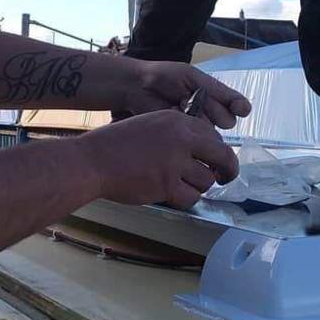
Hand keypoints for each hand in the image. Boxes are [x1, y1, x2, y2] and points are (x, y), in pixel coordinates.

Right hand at [77, 109, 238, 208]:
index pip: (213, 135)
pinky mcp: (167, 184)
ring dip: (196, 187)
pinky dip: (185, 200)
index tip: (216, 160)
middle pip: (222, 156)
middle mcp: (180, 138)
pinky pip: (191, 197)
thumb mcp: (148, 125)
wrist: (92, 161)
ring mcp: (175, 162)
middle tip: (225, 178)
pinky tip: (171, 195)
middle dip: (227, 170)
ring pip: (206, 180)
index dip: (217, 150)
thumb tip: (199, 151)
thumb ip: (174, 134)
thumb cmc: (114, 146)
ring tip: (179, 186)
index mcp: (176, 120)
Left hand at [122, 60, 251, 128]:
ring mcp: (195, 125)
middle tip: (192, 98)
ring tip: (179, 103)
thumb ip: (218, 92)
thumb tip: (245, 110)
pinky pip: (195, 137)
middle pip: (226, 121)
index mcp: (214, 96)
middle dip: (214, 110)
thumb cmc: (165, 76)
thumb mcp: (193, 77)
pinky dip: (186, 125)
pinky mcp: (182, 136)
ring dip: (199, 118)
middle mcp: (208, 112)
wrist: (138, 85)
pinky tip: (173, 113)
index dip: (237, 106)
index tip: (240, 108)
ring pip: (211, 131)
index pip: (235, 105)